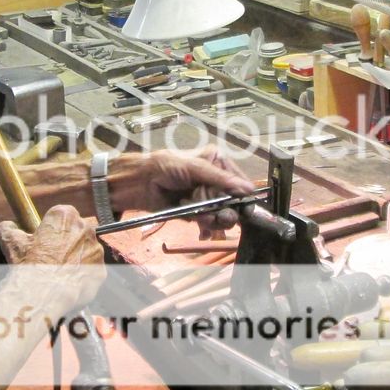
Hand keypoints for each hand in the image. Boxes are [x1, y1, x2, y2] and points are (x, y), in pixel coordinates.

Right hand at [0, 204, 104, 311]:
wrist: (44, 293)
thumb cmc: (30, 265)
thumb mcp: (11, 242)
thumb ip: (8, 229)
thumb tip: (6, 227)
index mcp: (65, 216)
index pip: (59, 215)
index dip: (50, 228)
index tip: (42, 239)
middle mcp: (84, 228)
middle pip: (75, 231)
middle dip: (64, 241)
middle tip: (49, 256)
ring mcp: (95, 249)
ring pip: (85, 250)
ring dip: (74, 257)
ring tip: (58, 272)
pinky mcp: (100, 270)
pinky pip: (91, 269)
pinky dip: (82, 275)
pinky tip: (67, 282)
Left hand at [127, 146, 254, 238]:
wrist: (140, 182)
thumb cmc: (166, 166)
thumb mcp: (196, 167)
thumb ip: (222, 179)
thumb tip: (249, 189)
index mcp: (218, 163)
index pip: (240, 182)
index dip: (242, 197)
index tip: (243, 209)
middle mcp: (214, 180)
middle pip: (232, 202)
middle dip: (226, 212)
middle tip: (220, 216)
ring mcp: (205, 197)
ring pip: (221, 215)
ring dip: (213, 219)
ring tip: (201, 217)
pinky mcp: (195, 211)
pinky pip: (208, 223)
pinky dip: (205, 225)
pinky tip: (200, 226)